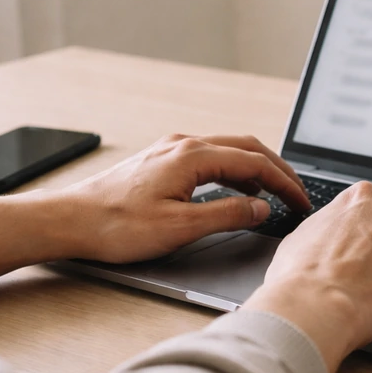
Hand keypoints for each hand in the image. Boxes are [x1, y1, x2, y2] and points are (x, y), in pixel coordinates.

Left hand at [64, 134, 310, 262]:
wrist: (70, 221)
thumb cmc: (116, 226)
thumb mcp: (181, 227)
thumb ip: (228, 215)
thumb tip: (262, 208)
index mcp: (192, 156)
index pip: (254, 162)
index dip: (284, 182)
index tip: (302, 201)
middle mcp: (183, 145)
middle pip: (245, 148)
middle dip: (276, 169)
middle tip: (298, 193)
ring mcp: (170, 150)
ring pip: (227, 151)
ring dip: (255, 169)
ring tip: (274, 192)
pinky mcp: (161, 162)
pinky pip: (209, 159)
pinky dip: (232, 171)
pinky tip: (236, 189)